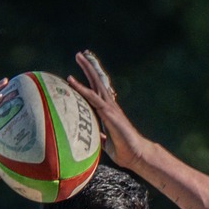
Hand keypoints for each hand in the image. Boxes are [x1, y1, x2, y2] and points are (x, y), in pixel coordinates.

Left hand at [66, 51, 155, 172]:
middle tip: (79, 54)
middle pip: (97, 81)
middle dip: (89, 67)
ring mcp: (109, 108)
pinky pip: (92, 99)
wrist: (135, 155)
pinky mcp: (109, 114)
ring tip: (79, 56)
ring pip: (95, 84)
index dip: (88, 80)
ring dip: (87, 69)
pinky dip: (82, 89)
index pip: (96, 92)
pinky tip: (73, 82)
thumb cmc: (123, 150)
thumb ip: (99, 136)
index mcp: (107, 111)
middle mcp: (109, 105)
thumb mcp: (106, 143)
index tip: (80, 71)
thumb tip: (94, 136)